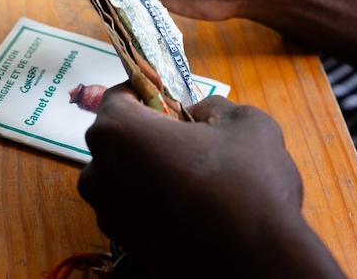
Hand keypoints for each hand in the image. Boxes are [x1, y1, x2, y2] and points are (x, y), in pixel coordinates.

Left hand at [78, 85, 346, 277]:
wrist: (257, 264)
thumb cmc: (248, 184)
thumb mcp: (244, 122)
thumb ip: (212, 106)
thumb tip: (197, 114)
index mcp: (118, 131)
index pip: (118, 96)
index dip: (149, 94)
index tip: (175, 103)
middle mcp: (99, 172)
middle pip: (116, 138)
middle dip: (147, 133)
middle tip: (190, 141)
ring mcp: (107, 214)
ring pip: (123, 176)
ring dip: (149, 170)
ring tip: (195, 179)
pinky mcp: (123, 245)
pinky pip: (133, 208)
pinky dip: (154, 202)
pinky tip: (192, 208)